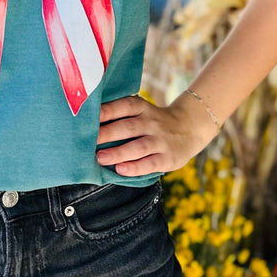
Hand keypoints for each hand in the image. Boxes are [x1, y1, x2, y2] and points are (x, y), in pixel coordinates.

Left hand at [95, 92, 218, 176]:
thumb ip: (121, 115)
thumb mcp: (142, 111)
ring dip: (118, 152)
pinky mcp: (167, 158)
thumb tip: (87, 125)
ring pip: (138, 146)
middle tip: (87, 141)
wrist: (189, 128)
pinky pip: (150, 163)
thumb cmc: (153, 122)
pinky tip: (121, 170)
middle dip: (107, 134)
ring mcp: (160, 140)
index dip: (106, 111)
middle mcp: (151, 122)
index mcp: (142, 108)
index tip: (87, 117)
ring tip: (100, 158)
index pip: (123, 106)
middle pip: (127, 127)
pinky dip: (135, 167)